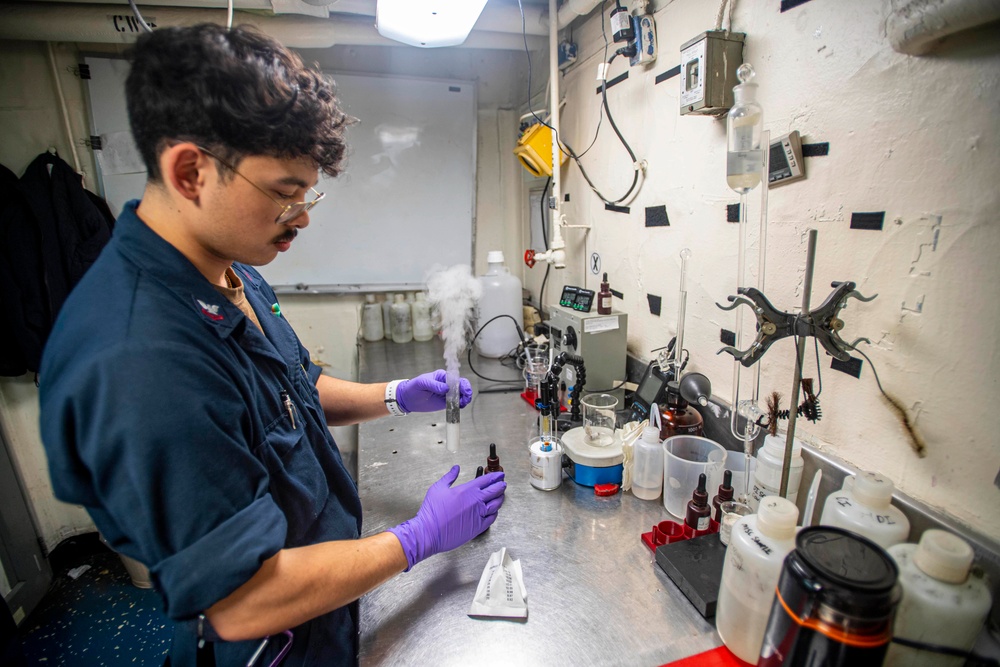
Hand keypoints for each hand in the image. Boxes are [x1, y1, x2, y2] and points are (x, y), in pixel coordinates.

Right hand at [388, 466, 505, 569]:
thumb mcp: (438, 488)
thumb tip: (456, 468)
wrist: (430, 532)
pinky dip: (495, 513)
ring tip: (501, 495)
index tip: (500, 475)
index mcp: (467, 490)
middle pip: (495, 491)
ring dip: (500, 498)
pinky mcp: (478, 527)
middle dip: (501, 485)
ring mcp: (479, 514)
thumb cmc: (432, 512)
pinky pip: (492, 518)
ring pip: (496, 504)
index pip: (487, 480)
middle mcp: (476, 501)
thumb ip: (449, 477)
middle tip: (503, 483)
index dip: (495, 476)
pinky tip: (494, 511)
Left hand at [396, 370, 472, 412]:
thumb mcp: (422, 383)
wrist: (408, 399)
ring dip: (465, 398)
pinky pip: (456, 403)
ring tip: (462, 404)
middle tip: (466, 398)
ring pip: (461, 394)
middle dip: (466, 391)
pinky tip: (459, 406)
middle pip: (461, 385)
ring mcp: (447, 393)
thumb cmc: (413, 388)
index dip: (461, 383)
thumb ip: (434, 385)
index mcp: (442, 376)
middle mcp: (446, 384)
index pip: (455, 378)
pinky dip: (460, 405)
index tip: (463, 390)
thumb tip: (446, 388)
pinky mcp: (446, 402)